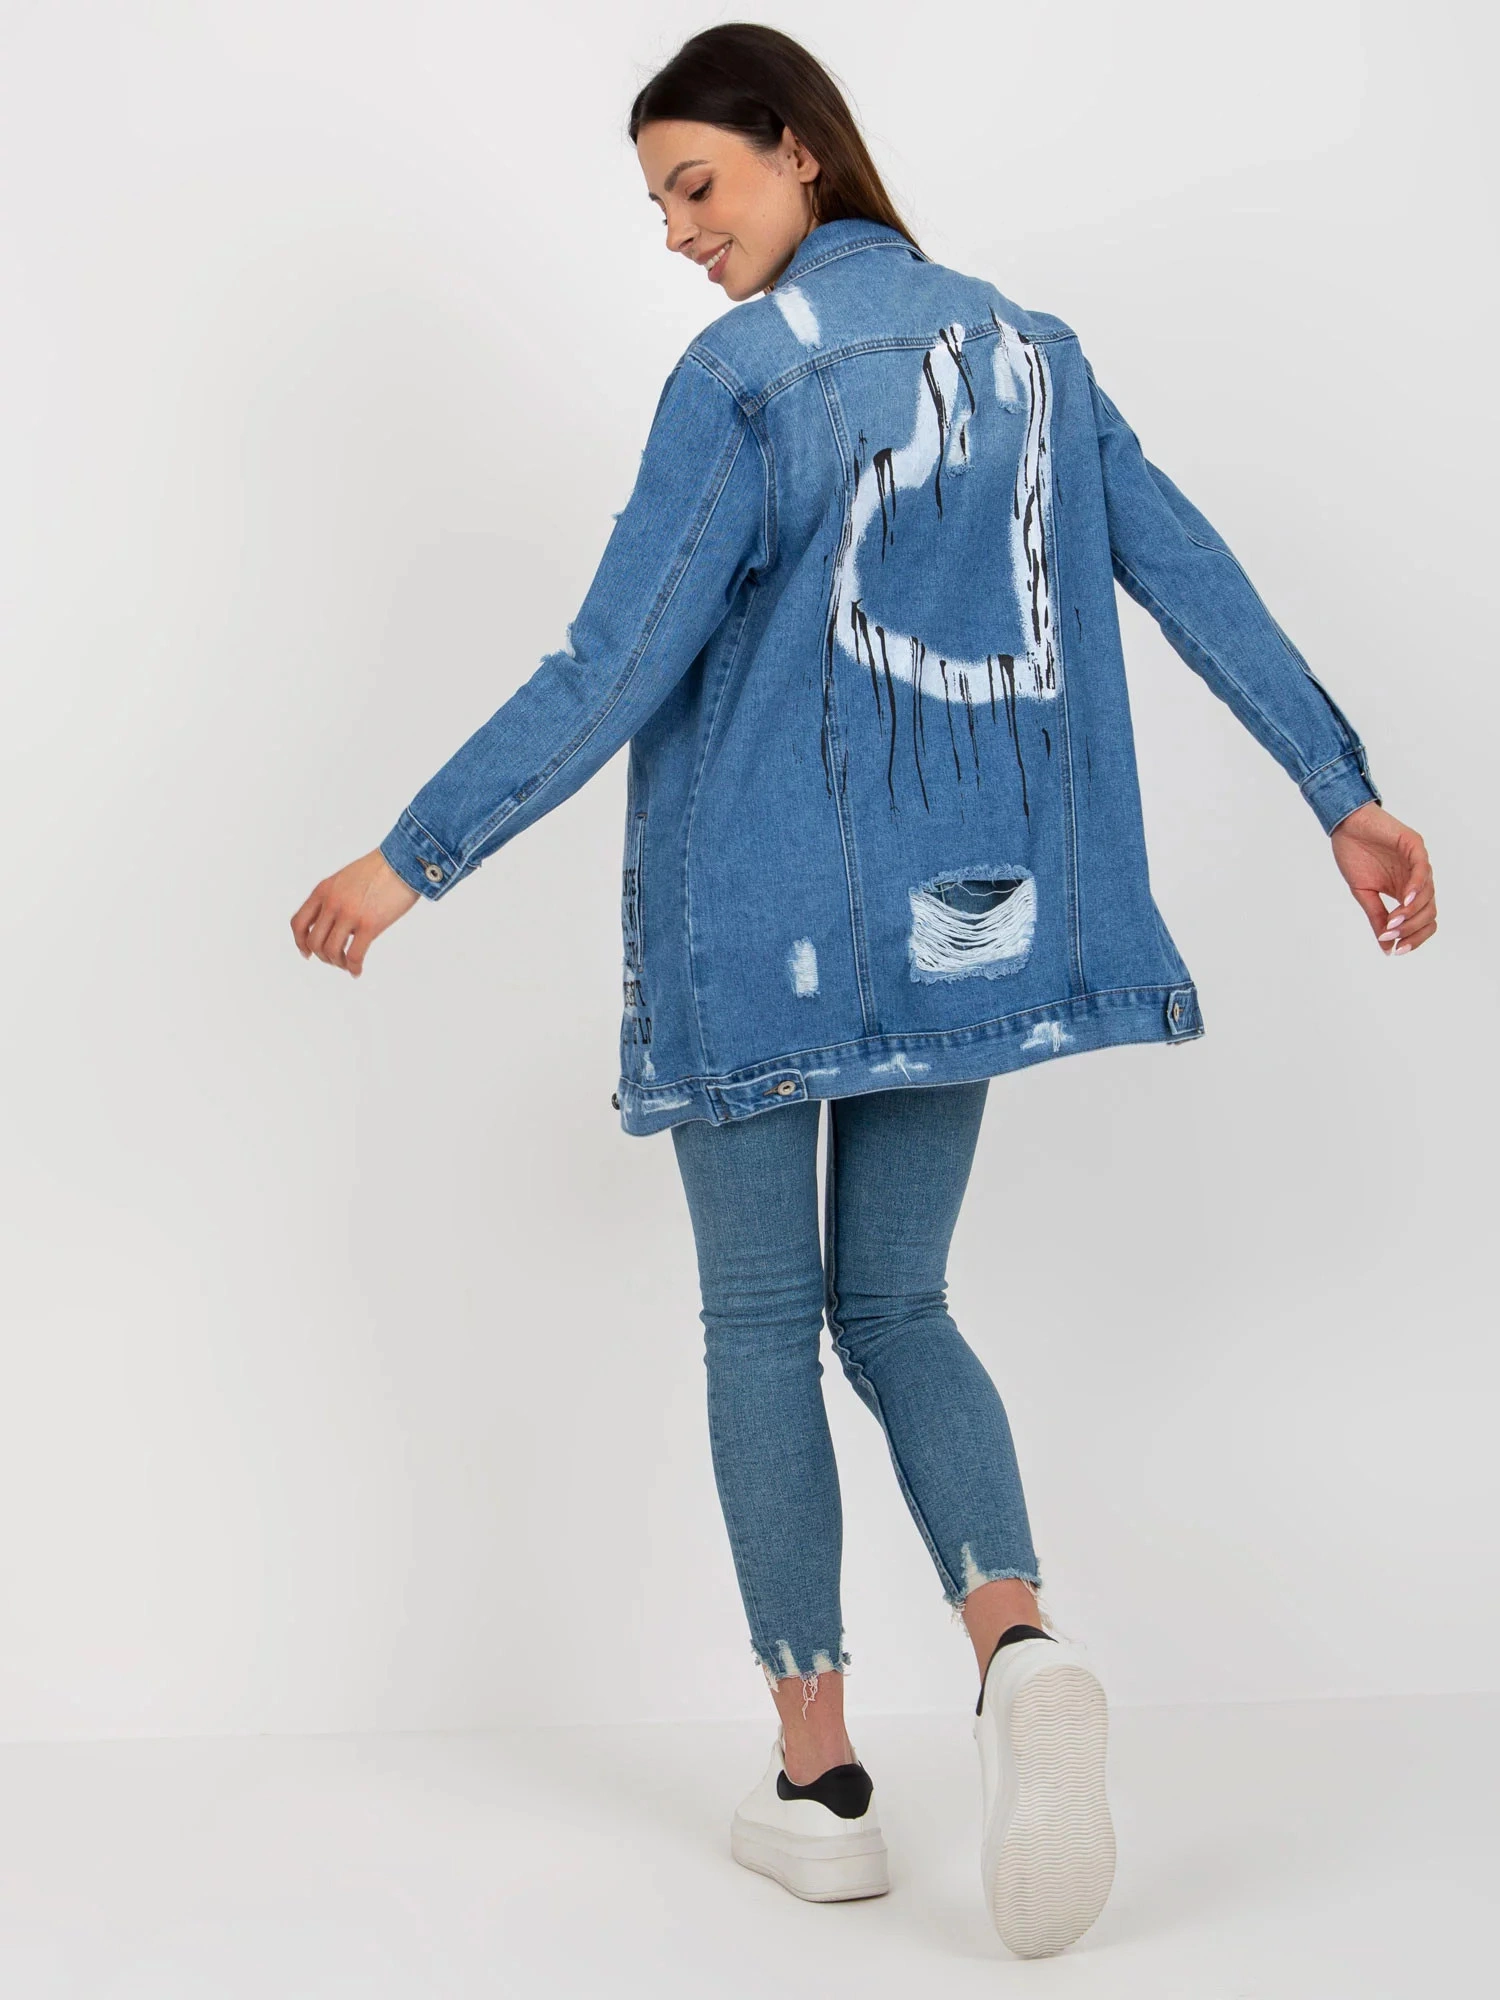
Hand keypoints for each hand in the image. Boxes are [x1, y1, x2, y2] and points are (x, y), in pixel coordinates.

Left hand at [290, 848, 421, 976]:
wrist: (405, 861)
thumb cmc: (381, 870)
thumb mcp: (346, 878)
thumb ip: (334, 898)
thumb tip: (335, 925)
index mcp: (324, 890)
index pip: (299, 923)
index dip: (300, 942)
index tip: (307, 953)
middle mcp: (332, 902)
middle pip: (314, 941)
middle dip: (322, 956)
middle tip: (335, 960)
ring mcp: (349, 914)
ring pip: (331, 951)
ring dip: (338, 963)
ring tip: (348, 964)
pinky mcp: (369, 924)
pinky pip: (354, 955)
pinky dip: (354, 967)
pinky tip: (357, 971)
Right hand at [1328, 802, 1435, 955]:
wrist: (1345, 825)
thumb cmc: (1353, 854)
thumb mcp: (1363, 893)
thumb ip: (1377, 917)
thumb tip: (1386, 947)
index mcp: (1407, 892)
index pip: (1424, 921)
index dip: (1415, 938)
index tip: (1397, 950)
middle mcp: (1417, 879)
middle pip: (1429, 912)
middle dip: (1412, 929)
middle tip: (1391, 936)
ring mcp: (1418, 863)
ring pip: (1427, 895)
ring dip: (1411, 913)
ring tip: (1392, 922)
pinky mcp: (1414, 845)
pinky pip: (1422, 870)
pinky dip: (1415, 888)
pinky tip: (1403, 902)